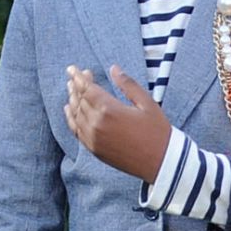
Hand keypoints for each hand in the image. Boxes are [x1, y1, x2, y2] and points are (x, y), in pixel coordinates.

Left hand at [64, 64, 170, 183]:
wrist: (161, 162)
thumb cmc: (157, 131)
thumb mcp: (147, 103)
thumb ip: (128, 84)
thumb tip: (114, 68)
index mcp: (110, 110)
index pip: (87, 89)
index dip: (79, 77)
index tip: (73, 69)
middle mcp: (97, 124)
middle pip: (79, 100)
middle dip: (77, 86)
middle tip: (76, 76)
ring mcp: (93, 138)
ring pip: (76, 114)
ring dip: (72, 99)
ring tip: (71, 89)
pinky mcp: (94, 149)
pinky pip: (76, 131)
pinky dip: (70, 118)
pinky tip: (69, 110)